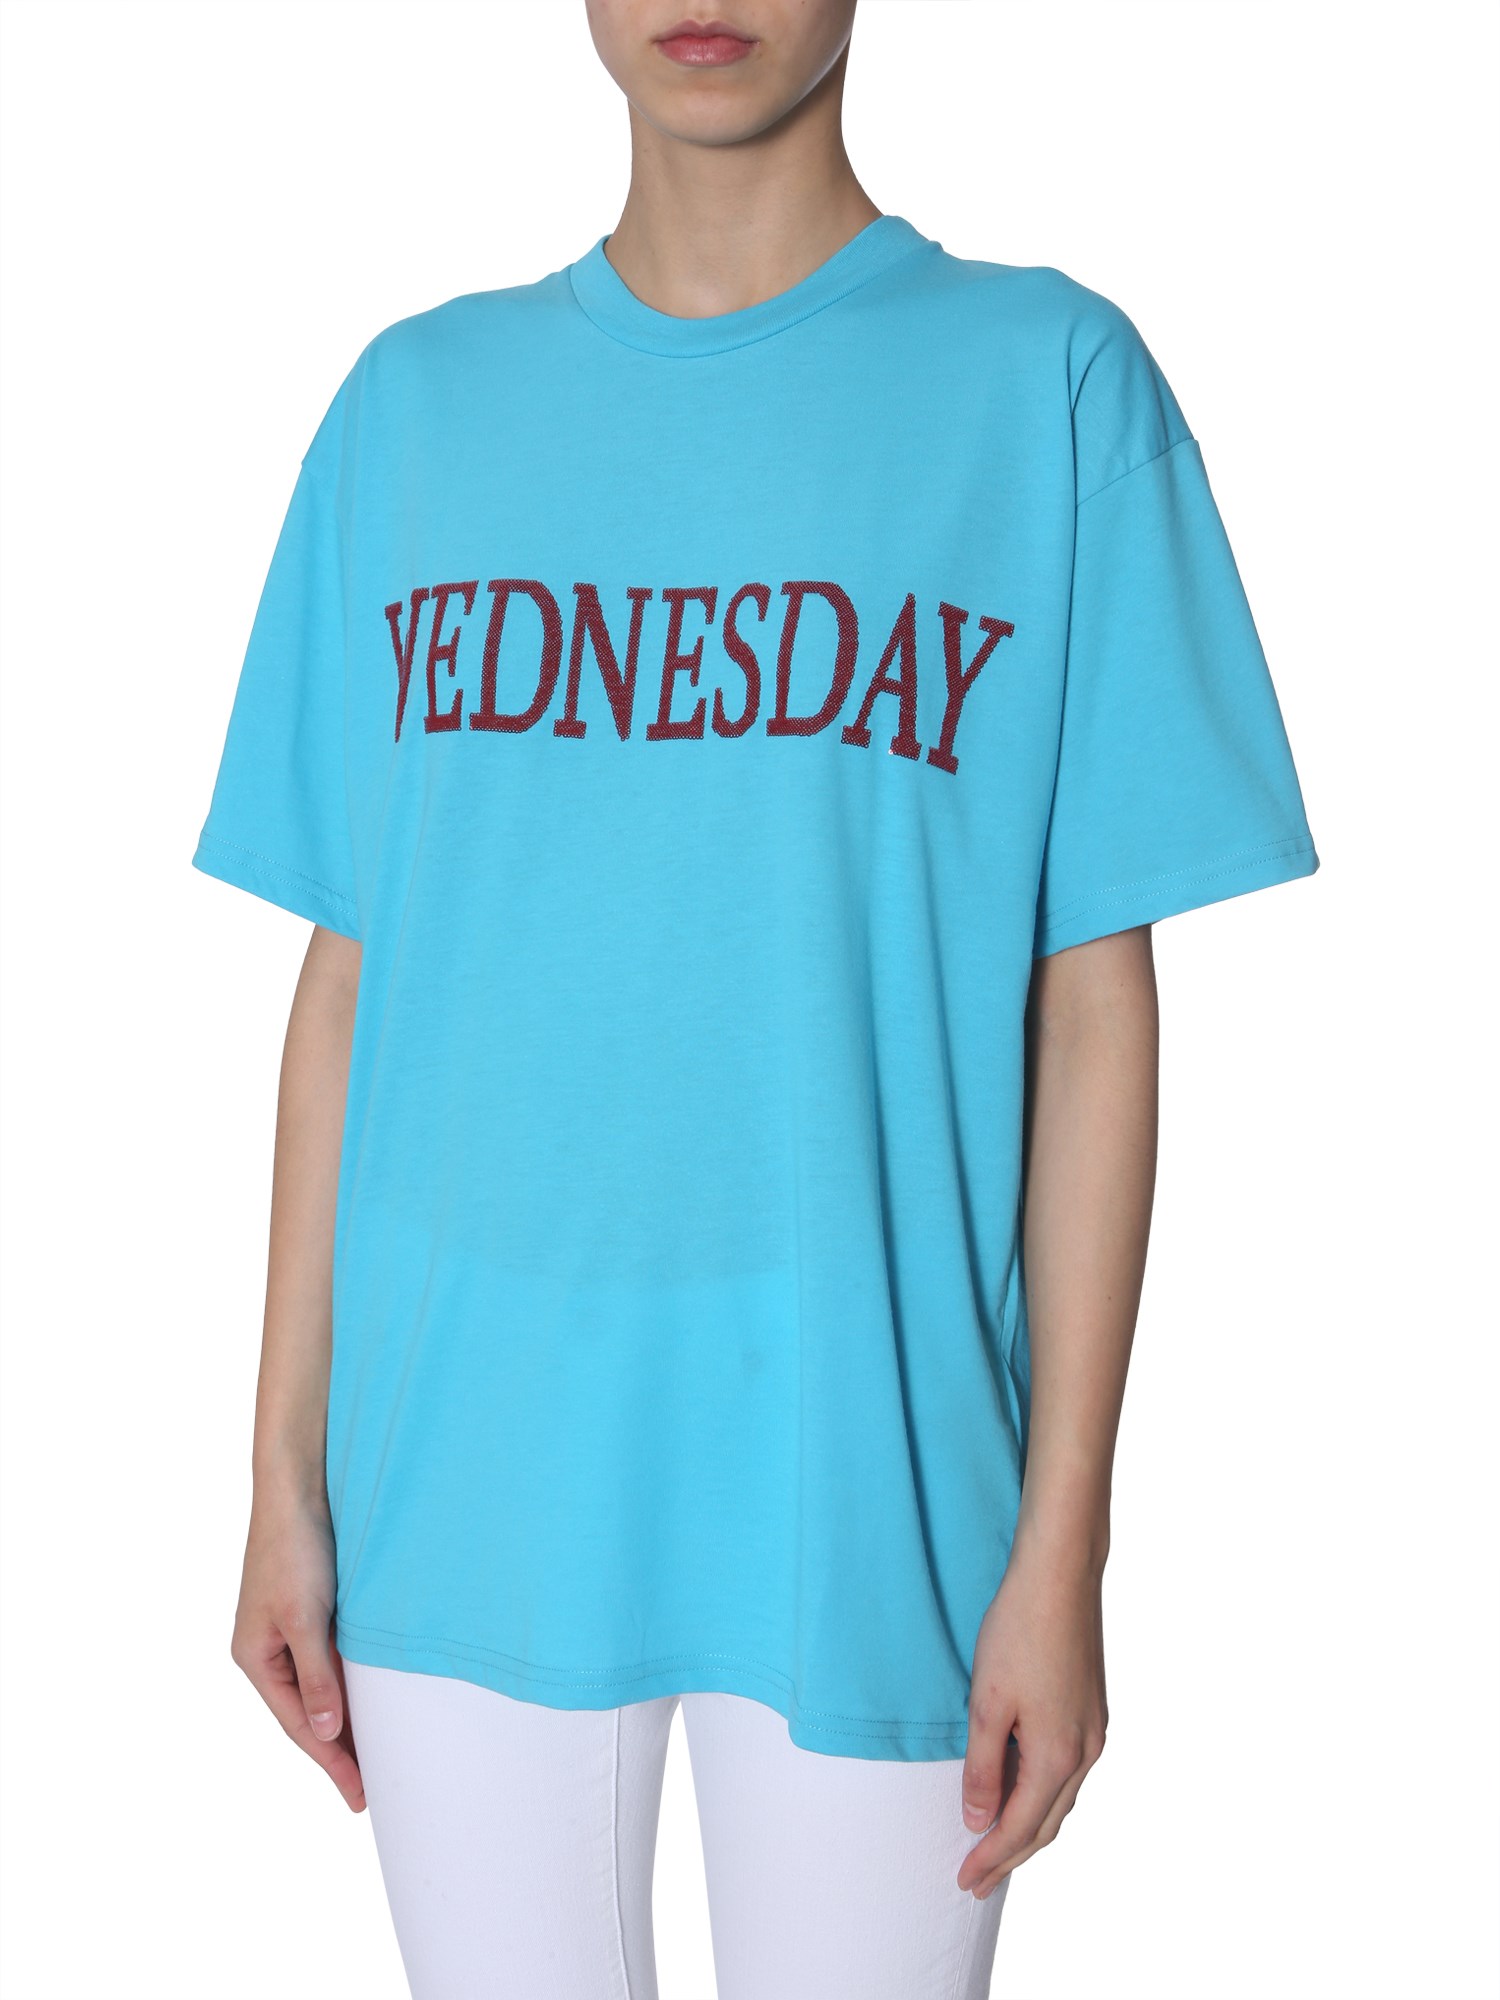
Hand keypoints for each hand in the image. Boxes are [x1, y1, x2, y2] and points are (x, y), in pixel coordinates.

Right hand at [230, 1490, 364, 1811]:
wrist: (300, 1487)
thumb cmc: (295, 1548)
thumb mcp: (305, 1617)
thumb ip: (317, 1676)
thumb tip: (329, 1731)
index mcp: (256, 1657)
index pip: (299, 1725)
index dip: (331, 1762)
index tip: (360, 1796)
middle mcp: (269, 1650)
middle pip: (309, 1712)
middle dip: (340, 1749)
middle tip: (374, 1788)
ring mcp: (290, 1630)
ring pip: (323, 1687)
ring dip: (348, 1717)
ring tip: (380, 1754)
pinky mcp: (312, 1609)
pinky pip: (333, 1660)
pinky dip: (352, 1682)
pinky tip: (374, 1697)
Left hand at [956, 1541, 1107, 1896]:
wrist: (1060, 1578)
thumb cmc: (1018, 1633)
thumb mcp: (987, 1704)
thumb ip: (984, 1768)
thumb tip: (979, 1820)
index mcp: (1058, 1757)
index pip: (1019, 1828)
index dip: (989, 1858)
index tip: (964, 1880)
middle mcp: (1086, 1752)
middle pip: (1046, 1825)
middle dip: (1011, 1856)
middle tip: (978, 1881)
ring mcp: (1095, 1732)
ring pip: (1061, 1801)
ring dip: (1029, 1829)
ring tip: (998, 1848)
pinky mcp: (1094, 1711)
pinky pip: (1069, 1774)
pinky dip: (1044, 1796)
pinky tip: (1024, 1792)